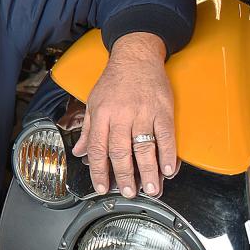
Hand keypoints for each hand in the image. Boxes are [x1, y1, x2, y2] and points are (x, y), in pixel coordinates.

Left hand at [71, 32, 178, 197]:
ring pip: (145, 147)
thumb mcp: (93, 102)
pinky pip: (166, 136)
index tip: (102, 187)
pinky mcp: (163, 110)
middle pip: (121, 151)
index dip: (99, 171)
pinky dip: (169, 155)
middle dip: (124, 176)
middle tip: (128, 192)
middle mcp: (121, 115)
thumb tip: (79, 152)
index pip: (98, 149)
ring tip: (151, 188)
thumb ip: (88, 130)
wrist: (135, 57)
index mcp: (101, 115)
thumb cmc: (114, 80)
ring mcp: (143, 113)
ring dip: (148, 171)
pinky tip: (169, 170)